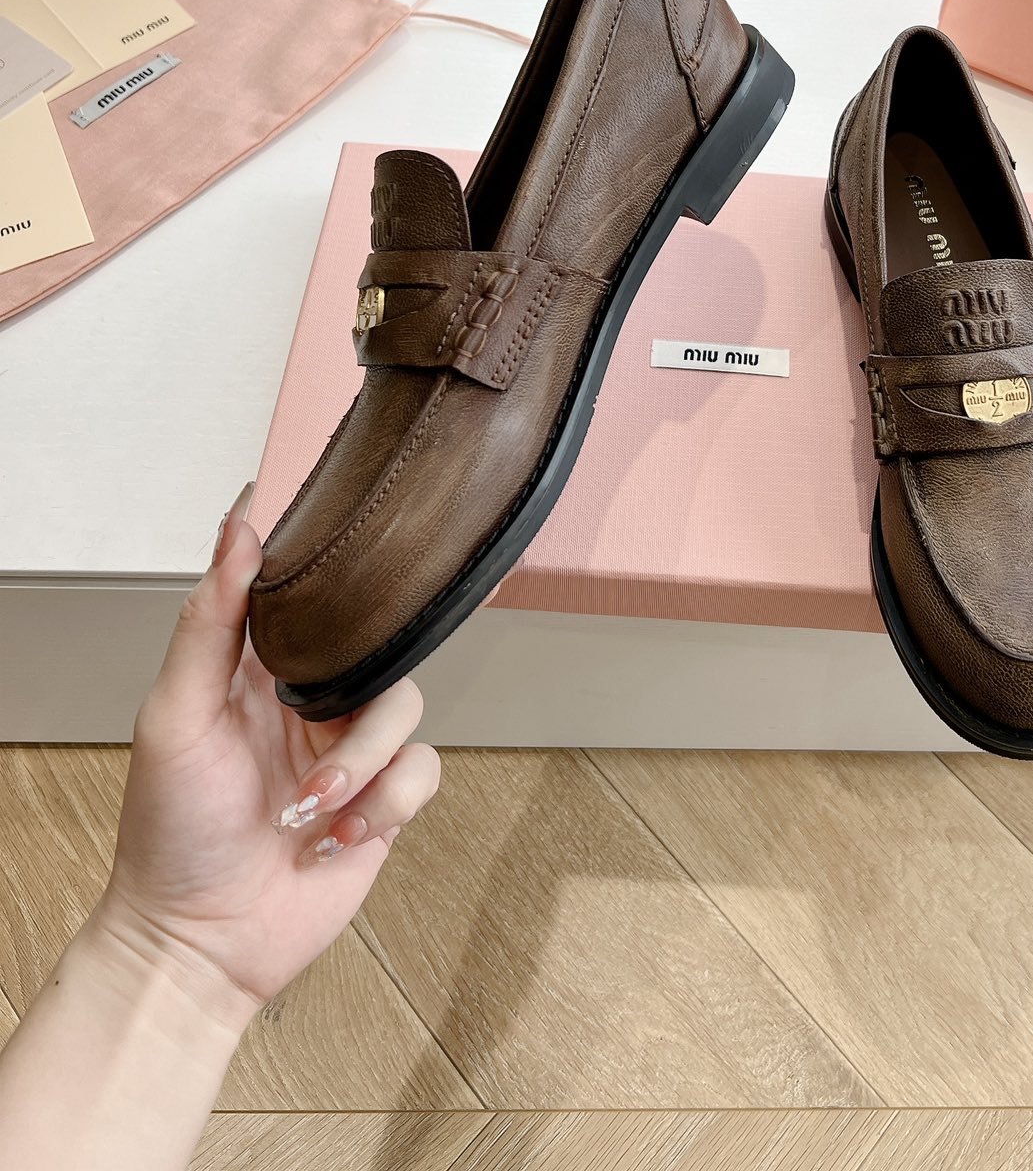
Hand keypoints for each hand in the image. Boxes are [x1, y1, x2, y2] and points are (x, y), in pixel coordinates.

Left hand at [94, 487, 441, 1022]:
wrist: (200, 943)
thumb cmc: (170, 832)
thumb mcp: (176, 714)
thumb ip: (210, 621)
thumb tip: (237, 528)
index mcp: (260, 668)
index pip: (312, 594)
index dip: (332, 578)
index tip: (347, 551)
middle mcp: (312, 701)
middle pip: (377, 647)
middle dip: (352, 696)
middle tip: (313, 724)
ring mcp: (350, 750)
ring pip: (405, 707)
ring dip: (362, 763)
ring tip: (310, 810)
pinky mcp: (383, 802)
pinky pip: (423, 770)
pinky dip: (385, 803)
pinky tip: (336, 837)